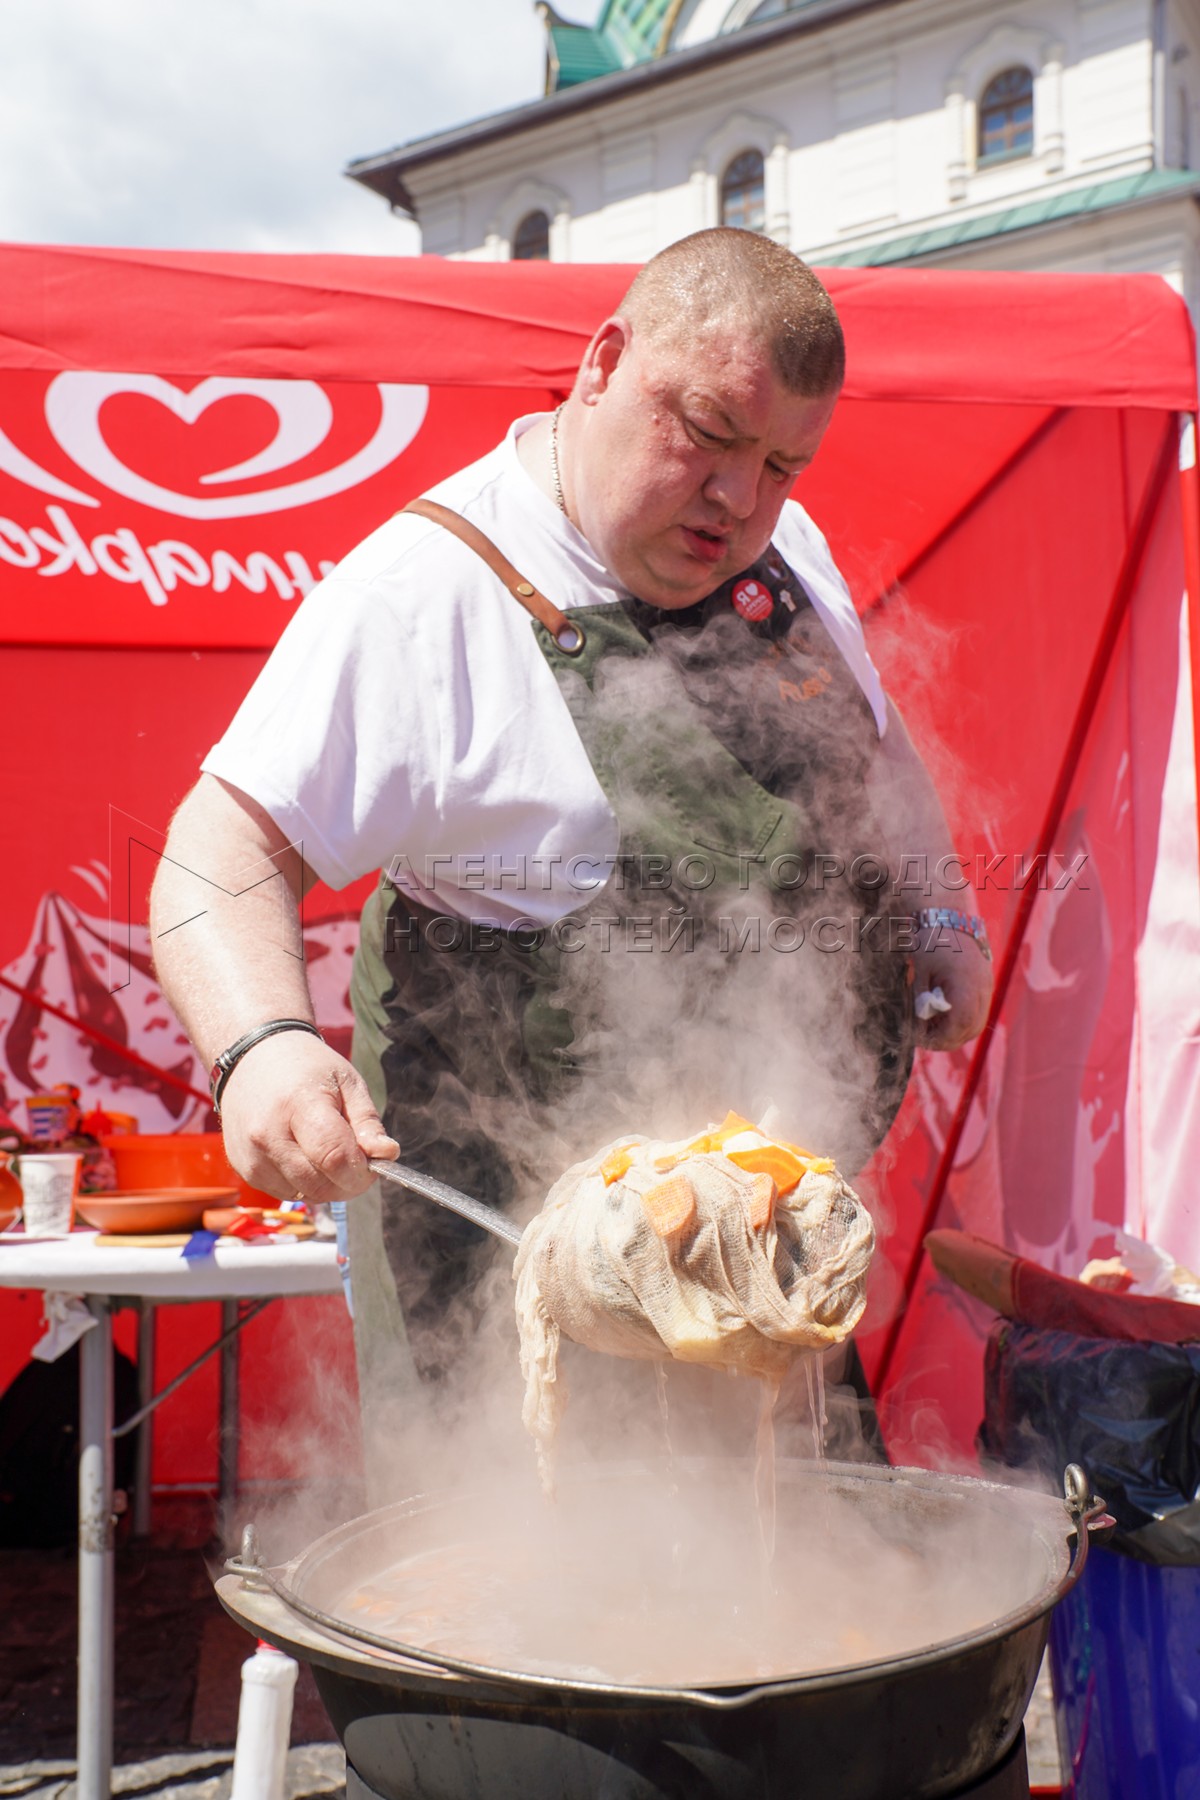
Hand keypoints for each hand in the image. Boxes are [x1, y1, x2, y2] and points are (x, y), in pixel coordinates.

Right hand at [216, 1031, 398, 1203]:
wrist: (253, 1058)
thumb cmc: (306, 1067)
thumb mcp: (347, 1082)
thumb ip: (368, 1122)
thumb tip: (386, 1155)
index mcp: (298, 1106)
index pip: (335, 1158)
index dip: (362, 1171)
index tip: (373, 1162)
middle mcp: (268, 1136)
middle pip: (321, 1186)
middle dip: (348, 1181)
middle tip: (356, 1158)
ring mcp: (252, 1156)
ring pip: (306, 1195)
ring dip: (327, 1184)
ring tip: (327, 1149)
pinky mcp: (244, 1170)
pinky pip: (286, 1193)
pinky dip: (304, 1184)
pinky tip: (304, 1154)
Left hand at [912, 931, 993, 1050]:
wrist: (949, 914)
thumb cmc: (930, 940)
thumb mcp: (920, 973)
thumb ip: (922, 1002)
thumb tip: (920, 1027)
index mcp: (965, 984)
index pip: (958, 1025)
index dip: (939, 1038)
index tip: (920, 1039)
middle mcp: (982, 987)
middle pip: (971, 1028)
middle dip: (948, 1039)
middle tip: (925, 1038)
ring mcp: (987, 985)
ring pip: (978, 1023)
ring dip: (957, 1031)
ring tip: (933, 1027)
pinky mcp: (986, 983)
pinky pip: (979, 1011)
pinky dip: (963, 1020)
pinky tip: (944, 1016)